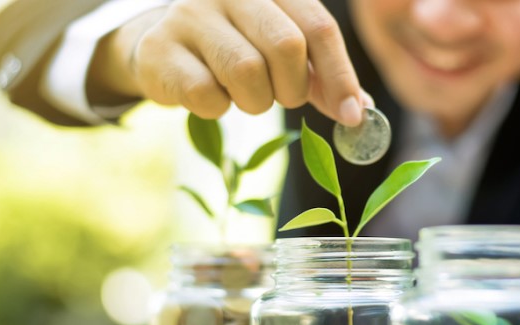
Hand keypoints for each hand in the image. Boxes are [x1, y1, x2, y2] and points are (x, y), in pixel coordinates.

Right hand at [89, 0, 371, 125]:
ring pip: (246, 71)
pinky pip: (206, 94)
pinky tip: (210, 95)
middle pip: (286, 46)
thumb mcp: (284, 55)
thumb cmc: (238, 49)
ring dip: (254, 101)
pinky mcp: (160, 48)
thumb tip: (358, 112)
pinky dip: (217, 108)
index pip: (318, 26)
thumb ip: (321, 77)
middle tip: (282, 96)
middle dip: (293, 88)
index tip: (352, 116)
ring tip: (243, 93)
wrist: (165, 47)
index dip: (340, 76)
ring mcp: (190, 14)